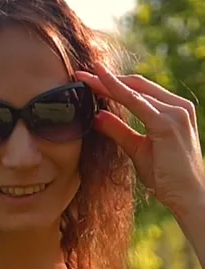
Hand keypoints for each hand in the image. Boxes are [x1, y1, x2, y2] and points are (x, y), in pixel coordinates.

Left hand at [75, 63, 204, 214]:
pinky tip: (101, 84)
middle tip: (80, 73)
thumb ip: (119, 131)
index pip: (139, 90)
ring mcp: (175, 112)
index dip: (113, 82)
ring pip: (135, 89)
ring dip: (108, 82)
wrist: (187, 195)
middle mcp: (178, 106)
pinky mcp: (168, 123)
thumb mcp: (137, 149)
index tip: (89, 77)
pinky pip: (137, 102)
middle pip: (136, 84)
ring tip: (84, 77)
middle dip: (107, 78)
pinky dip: (117, 91)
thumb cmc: (166, 176)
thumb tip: (97, 116)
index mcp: (173, 110)